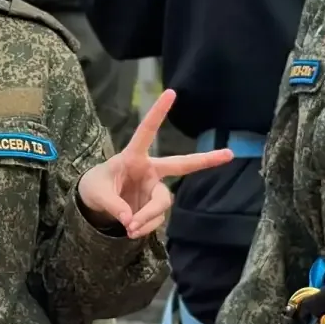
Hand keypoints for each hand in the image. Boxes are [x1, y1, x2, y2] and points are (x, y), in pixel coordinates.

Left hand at [76, 90, 233, 236]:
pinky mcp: (154, 206)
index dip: (158, 114)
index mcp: (133, 157)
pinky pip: (155, 219)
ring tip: (129, 229)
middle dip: (206, 160)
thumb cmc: (95, 187)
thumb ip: (113, 206)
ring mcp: (154, 189)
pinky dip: (144, 227)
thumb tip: (131, 221)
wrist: (94, 204)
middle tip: (229, 154)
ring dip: (148, 218)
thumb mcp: (96, 194)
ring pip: (162, 203)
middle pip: (181, 165)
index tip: (171, 92)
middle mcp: (149, 171)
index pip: (146, 133)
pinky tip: (131, 231)